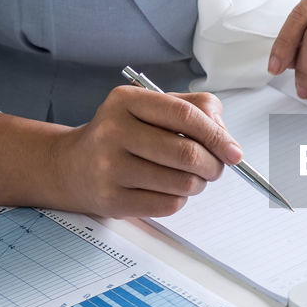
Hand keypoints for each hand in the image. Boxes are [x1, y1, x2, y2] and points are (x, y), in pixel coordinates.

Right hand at [51, 86, 242, 217]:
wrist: (72, 166)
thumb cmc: (122, 134)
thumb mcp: (152, 107)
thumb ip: (196, 109)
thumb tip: (225, 137)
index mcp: (126, 101)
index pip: (185, 116)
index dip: (217, 135)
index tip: (234, 151)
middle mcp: (113, 131)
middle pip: (188, 154)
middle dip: (213, 165)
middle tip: (214, 168)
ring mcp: (109, 167)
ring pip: (182, 183)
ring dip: (197, 184)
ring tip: (188, 177)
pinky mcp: (111, 200)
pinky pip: (168, 205)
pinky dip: (179, 200)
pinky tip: (167, 189)